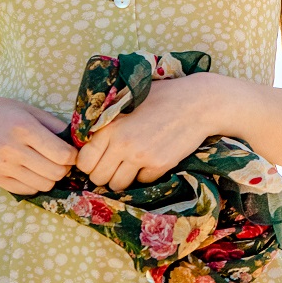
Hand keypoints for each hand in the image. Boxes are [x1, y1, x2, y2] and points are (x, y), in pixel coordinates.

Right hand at [0, 93, 78, 194]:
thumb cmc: (6, 112)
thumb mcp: (31, 111)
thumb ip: (55, 126)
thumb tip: (80, 142)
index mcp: (24, 129)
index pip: (62, 154)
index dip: (74, 156)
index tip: (72, 152)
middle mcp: (12, 149)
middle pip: (55, 172)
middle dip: (65, 168)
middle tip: (63, 161)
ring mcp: (2, 167)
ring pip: (43, 184)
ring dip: (52, 177)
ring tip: (50, 166)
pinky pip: (27, 190)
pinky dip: (37, 183)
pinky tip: (35, 171)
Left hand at [75, 71, 214, 191]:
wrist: (197, 103)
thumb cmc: (161, 97)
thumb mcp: (129, 100)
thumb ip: (107, 119)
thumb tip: (87, 138)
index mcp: (111, 127)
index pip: (84, 161)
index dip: (89, 163)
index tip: (98, 158)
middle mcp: (123, 144)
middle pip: (98, 178)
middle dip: (104, 173)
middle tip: (114, 163)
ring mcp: (142, 157)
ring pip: (118, 185)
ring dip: (121, 177)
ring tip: (130, 163)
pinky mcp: (160, 165)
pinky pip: (141, 182)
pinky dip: (144, 175)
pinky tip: (151, 158)